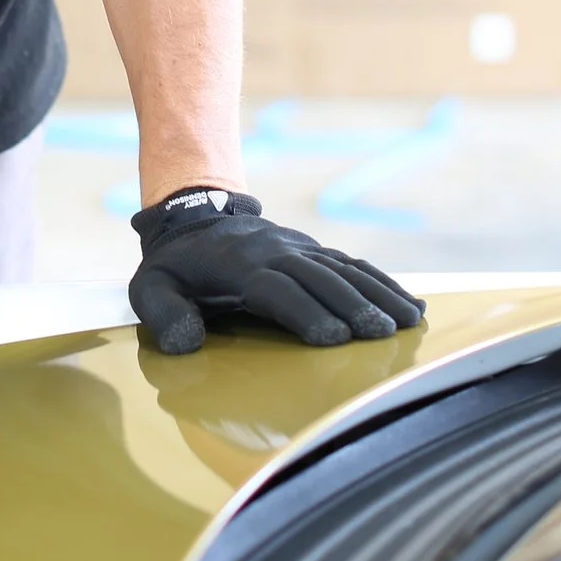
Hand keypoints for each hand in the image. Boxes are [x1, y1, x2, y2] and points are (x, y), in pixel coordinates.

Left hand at [129, 189, 425, 354]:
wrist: (195, 217)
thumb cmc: (173, 267)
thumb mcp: (149, 288)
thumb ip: (163, 315)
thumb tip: (185, 343)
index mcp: (237, 266)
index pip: (276, 288)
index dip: (305, 311)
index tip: (334, 337)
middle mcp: (276, 253)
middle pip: (321, 278)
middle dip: (354, 305)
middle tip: (384, 334)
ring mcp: (300, 249)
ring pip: (345, 268)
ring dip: (379, 293)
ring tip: (409, 321)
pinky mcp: (315, 252)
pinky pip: (354, 264)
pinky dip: (384, 283)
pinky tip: (411, 304)